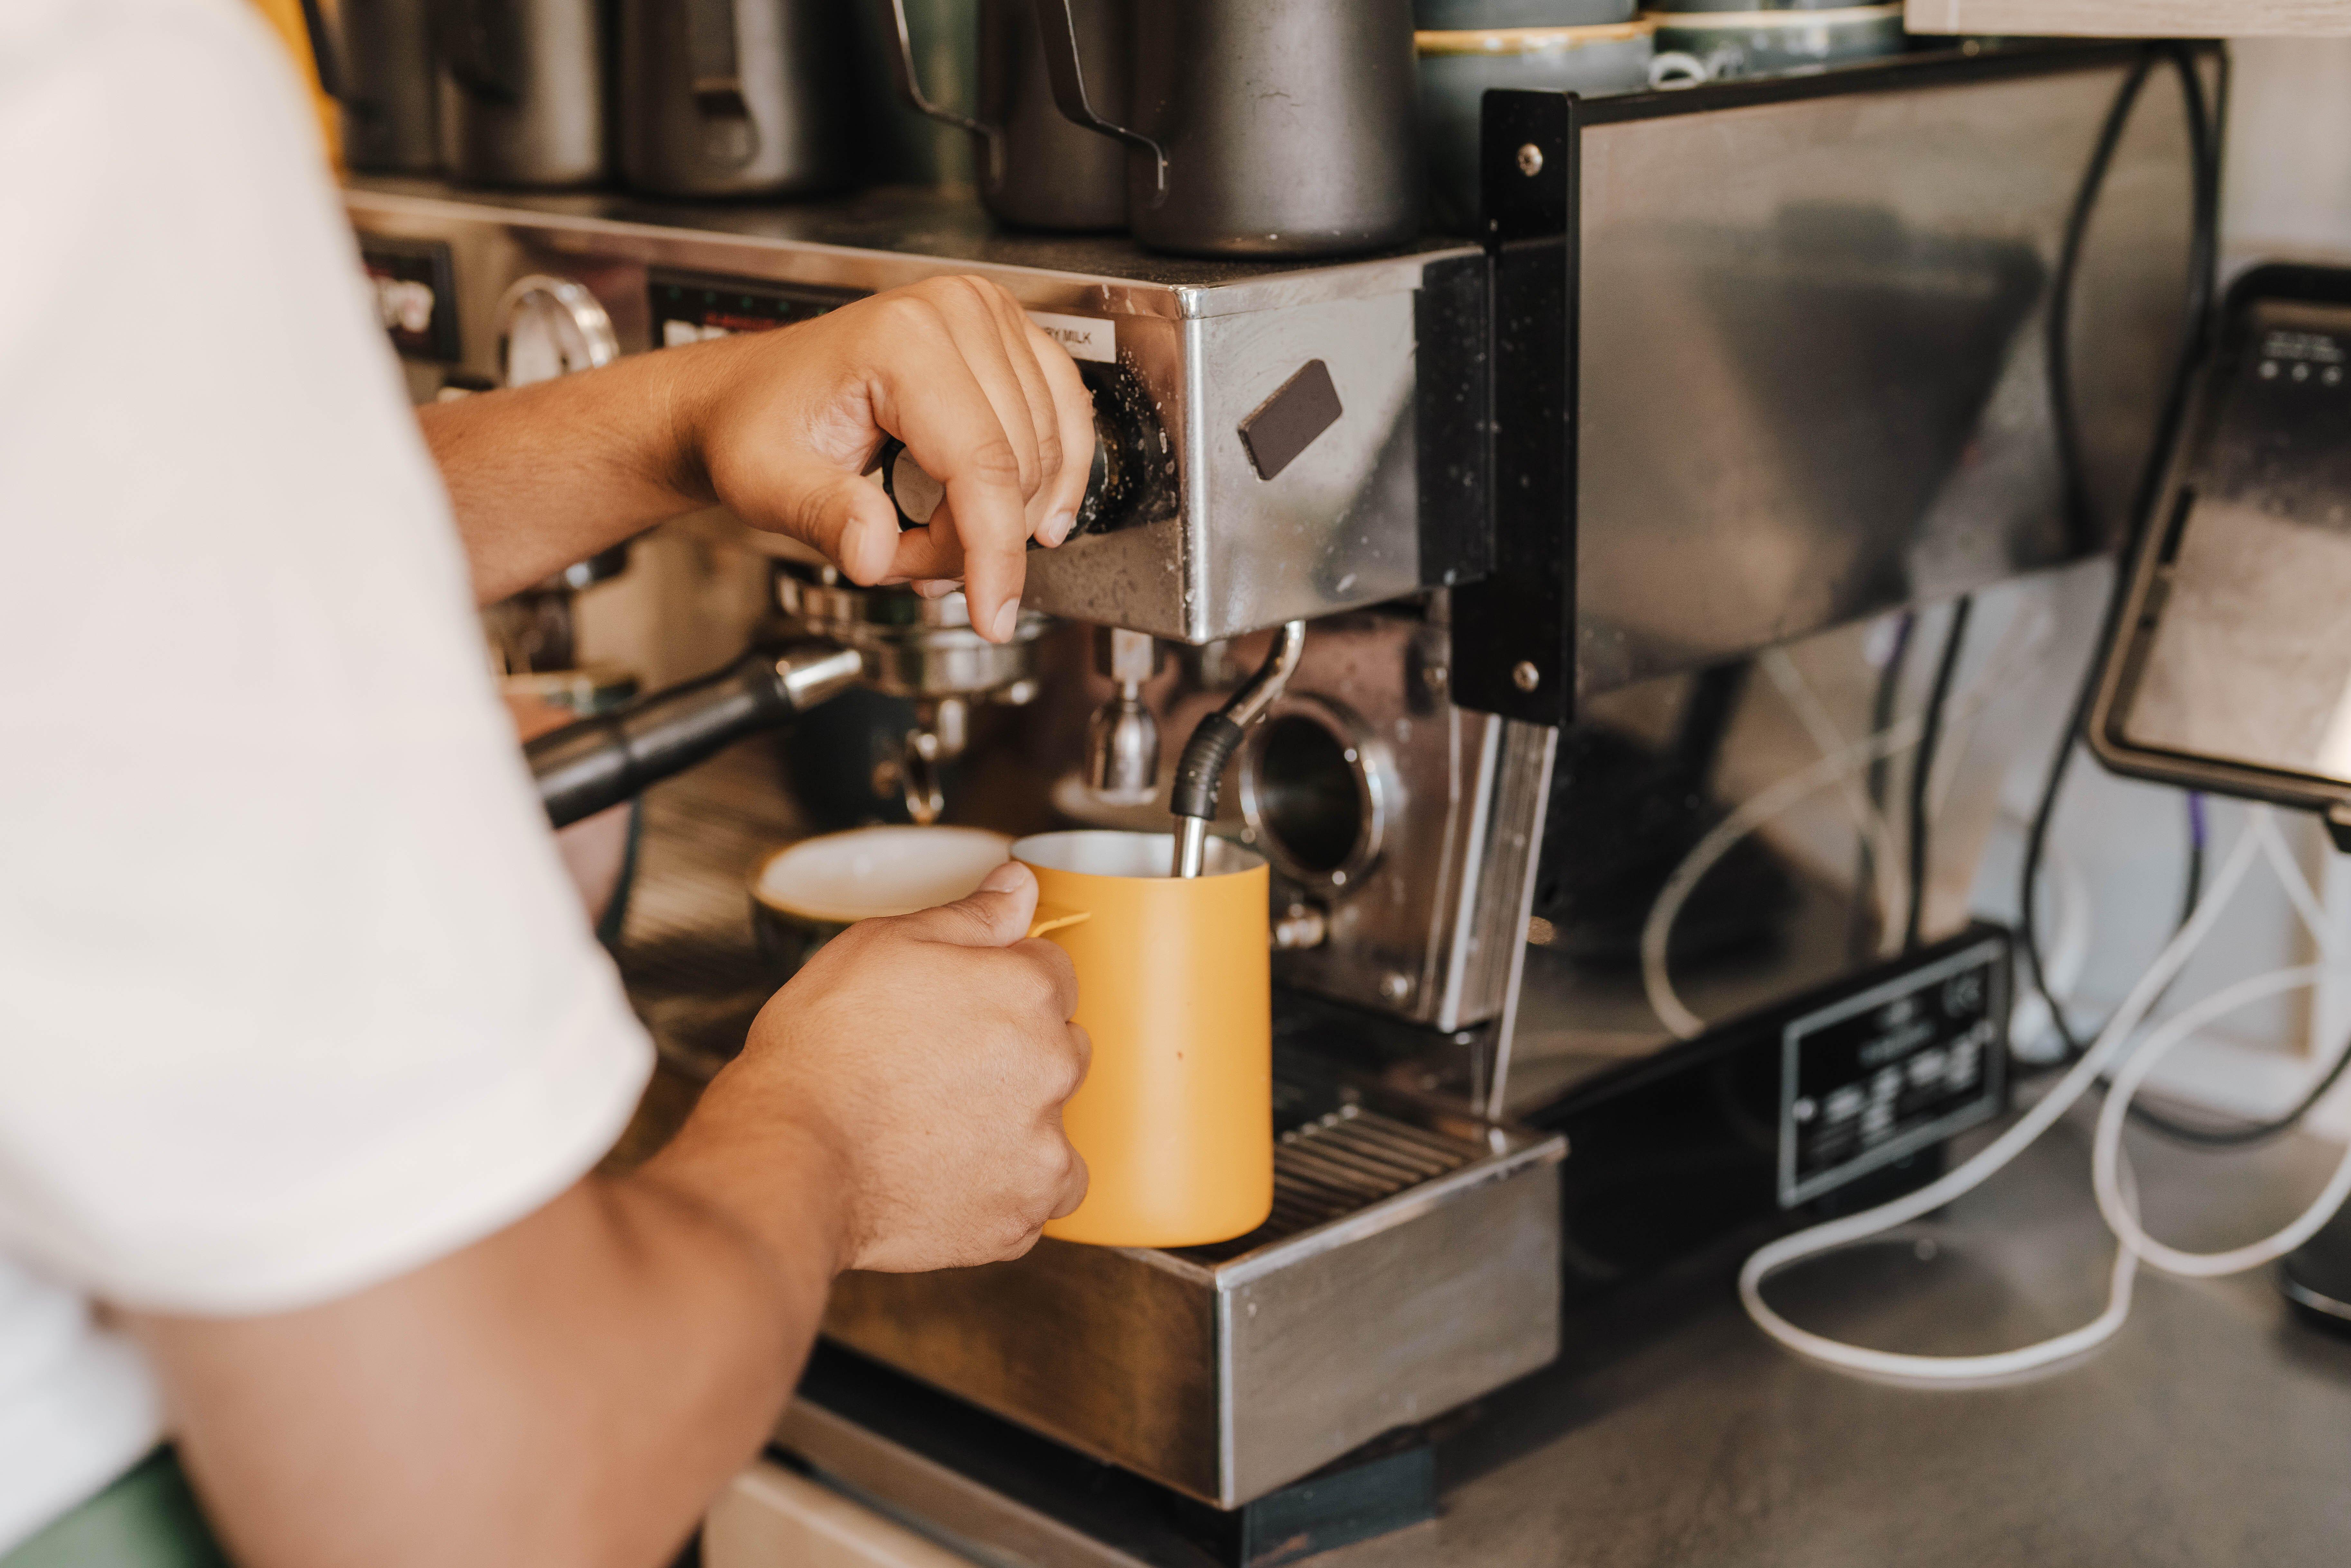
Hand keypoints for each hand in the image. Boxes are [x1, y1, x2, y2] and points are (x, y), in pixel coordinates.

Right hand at [663, 860, 1089, 1273]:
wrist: (790, 1153)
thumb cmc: (825, 1049)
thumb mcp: (885, 944)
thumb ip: (971, 916)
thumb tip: (1020, 887)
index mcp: (1028, 993)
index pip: (1053, 973)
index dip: (1002, 985)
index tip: (961, 1007)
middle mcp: (1052, 1068)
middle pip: (1060, 1046)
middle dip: (1015, 1052)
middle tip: (939, 1067)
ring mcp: (1041, 1149)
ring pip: (1053, 1125)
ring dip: (1016, 1125)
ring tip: (941, 1127)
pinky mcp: (1019, 1218)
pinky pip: (1037, 1197)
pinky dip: (1004, 1190)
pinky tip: (950, 1176)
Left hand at [687, 276, 1095, 644]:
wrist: (753, 393)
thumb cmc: (760, 425)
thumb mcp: (765, 481)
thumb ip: (822, 516)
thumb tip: (874, 553)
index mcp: (901, 338)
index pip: (981, 464)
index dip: (994, 553)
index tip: (992, 616)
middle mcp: (957, 313)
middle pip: (1016, 467)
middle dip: (972, 541)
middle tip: (902, 556)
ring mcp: (990, 319)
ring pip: (1045, 455)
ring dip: (997, 519)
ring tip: (925, 529)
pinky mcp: (1012, 337)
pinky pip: (1067, 420)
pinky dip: (1047, 482)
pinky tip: (1017, 516)